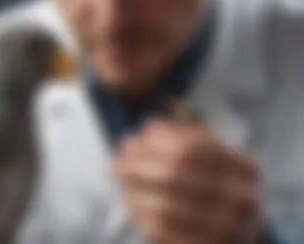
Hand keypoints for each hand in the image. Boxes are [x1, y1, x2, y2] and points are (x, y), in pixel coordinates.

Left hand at [114, 121, 259, 243]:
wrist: (238, 234)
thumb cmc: (215, 186)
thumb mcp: (209, 157)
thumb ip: (183, 137)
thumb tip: (149, 125)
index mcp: (244, 169)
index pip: (190, 147)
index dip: (153, 143)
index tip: (128, 141)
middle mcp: (241, 200)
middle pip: (175, 174)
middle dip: (137, 166)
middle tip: (115, 163)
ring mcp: (228, 230)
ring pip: (165, 207)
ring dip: (134, 192)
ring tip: (119, 183)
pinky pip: (163, 234)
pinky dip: (140, 216)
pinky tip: (131, 203)